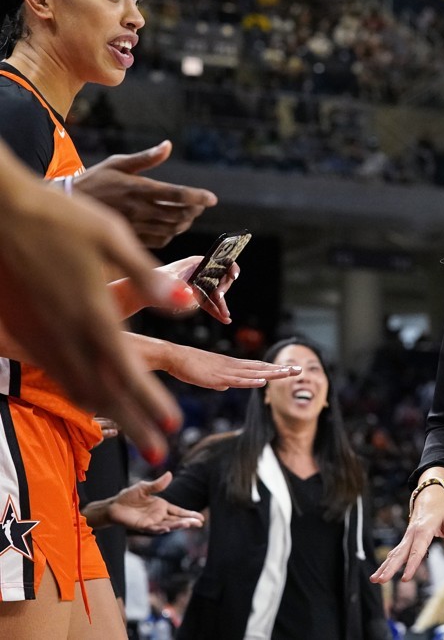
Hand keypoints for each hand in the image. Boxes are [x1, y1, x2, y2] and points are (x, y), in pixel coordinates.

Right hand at [0, 143, 192, 463]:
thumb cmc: (56, 218)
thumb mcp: (111, 239)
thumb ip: (150, 280)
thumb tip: (189, 308)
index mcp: (94, 315)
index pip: (129, 373)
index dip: (151, 404)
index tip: (171, 428)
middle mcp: (67, 334)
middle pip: (106, 393)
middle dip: (135, 424)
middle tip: (158, 454)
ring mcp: (42, 336)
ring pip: (78, 387)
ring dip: (109, 412)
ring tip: (130, 430)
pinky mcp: (26, 330)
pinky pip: (58, 373)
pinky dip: (81, 391)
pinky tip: (91, 395)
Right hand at [74, 141, 216, 247]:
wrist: (69, 203)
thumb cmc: (96, 180)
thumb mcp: (117, 163)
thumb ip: (146, 158)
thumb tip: (168, 145)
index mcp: (137, 188)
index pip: (175, 194)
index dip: (198, 197)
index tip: (212, 198)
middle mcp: (138, 209)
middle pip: (178, 214)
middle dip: (195, 210)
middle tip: (200, 205)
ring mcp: (135, 226)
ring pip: (171, 229)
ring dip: (185, 222)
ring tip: (188, 214)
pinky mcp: (130, 238)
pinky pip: (159, 240)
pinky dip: (171, 234)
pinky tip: (170, 225)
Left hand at [106, 472, 204, 532]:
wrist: (114, 505)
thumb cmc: (129, 496)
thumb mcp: (144, 487)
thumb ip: (157, 484)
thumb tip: (170, 474)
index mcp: (162, 506)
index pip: (179, 511)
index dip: (190, 515)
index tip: (201, 518)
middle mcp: (159, 516)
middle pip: (177, 520)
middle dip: (188, 521)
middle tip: (199, 523)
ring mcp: (152, 522)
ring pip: (168, 525)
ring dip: (178, 525)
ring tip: (189, 524)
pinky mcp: (143, 526)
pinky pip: (154, 529)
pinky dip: (161, 529)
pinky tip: (168, 529)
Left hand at [156, 256, 238, 323]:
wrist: (144, 293)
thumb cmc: (154, 282)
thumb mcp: (166, 282)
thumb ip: (178, 287)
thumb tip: (190, 294)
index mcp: (196, 263)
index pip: (218, 261)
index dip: (229, 266)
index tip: (233, 276)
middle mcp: (201, 273)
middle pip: (220, 280)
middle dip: (222, 290)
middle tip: (218, 298)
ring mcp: (200, 286)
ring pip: (216, 295)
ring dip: (221, 306)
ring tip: (225, 316)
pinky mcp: (197, 297)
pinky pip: (209, 304)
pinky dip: (216, 311)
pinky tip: (224, 319)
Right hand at [162, 343, 300, 389]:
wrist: (174, 356)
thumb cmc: (189, 366)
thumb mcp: (207, 377)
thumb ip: (218, 381)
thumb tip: (224, 387)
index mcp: (232, 365)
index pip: (258, 367)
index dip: (274, 368)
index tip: (290, 369)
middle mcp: (233, 366)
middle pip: (262, 368)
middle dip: (281, 369)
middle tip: (300, 369)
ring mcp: (227, 371)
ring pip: (254, 373)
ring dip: (272, 374)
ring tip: (289, 373)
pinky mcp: (217, 377)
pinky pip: (237, 381)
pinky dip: (251, 381)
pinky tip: (263, 382)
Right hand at [370, 485, 443, 583]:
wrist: (429, 499)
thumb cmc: (442, 511)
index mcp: (424, 530)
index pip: (417, 550)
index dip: (411, 565)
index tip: (405, 578)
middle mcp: (412, 534)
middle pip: (400, 554)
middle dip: (390, 568)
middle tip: (381, 581)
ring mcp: (407, 537)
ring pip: (395, 554)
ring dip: (384, 567)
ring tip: (374, 580)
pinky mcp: (405, 540)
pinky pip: (396, 553)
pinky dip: (387, 563)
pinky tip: (380, 572)